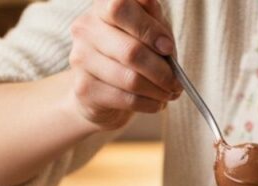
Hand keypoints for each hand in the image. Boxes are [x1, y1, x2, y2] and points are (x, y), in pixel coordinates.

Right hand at [68, 0, 181, 130]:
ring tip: (169, 93)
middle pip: (131, 51)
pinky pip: (127, 99)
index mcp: (102, 8)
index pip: (120, 7)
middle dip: (163, 71)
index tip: (167, 48)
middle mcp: (86, 29)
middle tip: (177, 82)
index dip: (148, 29)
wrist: (102, 90)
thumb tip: (160, 30)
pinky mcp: (84, 89)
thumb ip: (154, 22)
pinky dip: (150, 104)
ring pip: (131, 79)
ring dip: (159, 91)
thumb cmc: (130, 52)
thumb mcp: (147, 30)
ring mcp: (81, 59)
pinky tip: (156, 103)